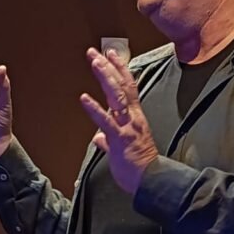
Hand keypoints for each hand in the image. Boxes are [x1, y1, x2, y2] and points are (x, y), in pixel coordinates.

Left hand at [80, 47, 158, 194]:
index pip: (129, 88)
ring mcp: (126, 126)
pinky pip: (105, 121)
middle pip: (121, 86)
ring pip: (116, 96)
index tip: (111, 54)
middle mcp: (132, 118)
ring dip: (105, 78)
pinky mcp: (118, 138)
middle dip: (109, 67)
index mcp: (135, 118)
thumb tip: (97, 138)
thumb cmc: (138, 168)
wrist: (150, 180)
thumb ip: (108, 141)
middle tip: (96, 52)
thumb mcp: (122, 150)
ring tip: (95, 62)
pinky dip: (94, 109)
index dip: (120, 69)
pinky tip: (84, 98)